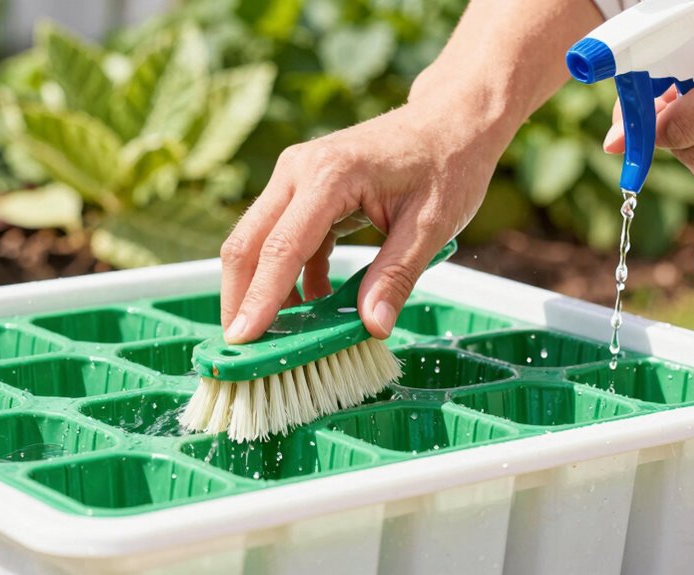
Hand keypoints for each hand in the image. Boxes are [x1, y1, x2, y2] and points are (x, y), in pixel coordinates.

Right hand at [218, 92, 510, 343]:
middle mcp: (299, 170)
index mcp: (329, 175)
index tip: (244, 340)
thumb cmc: (447, 165)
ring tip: (278, 334)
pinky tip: (312, 303)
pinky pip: (282, 238)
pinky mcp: (303, 187)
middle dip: (240, 298)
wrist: (452, 120)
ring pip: (256, 241)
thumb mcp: (430, 226)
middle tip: (245, 347)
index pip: (281, 248)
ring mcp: (296, 176)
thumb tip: (372, 327)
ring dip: (261, 289)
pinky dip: (287, 275)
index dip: (260, 299)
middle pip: (248, 243)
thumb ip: (395, 277)